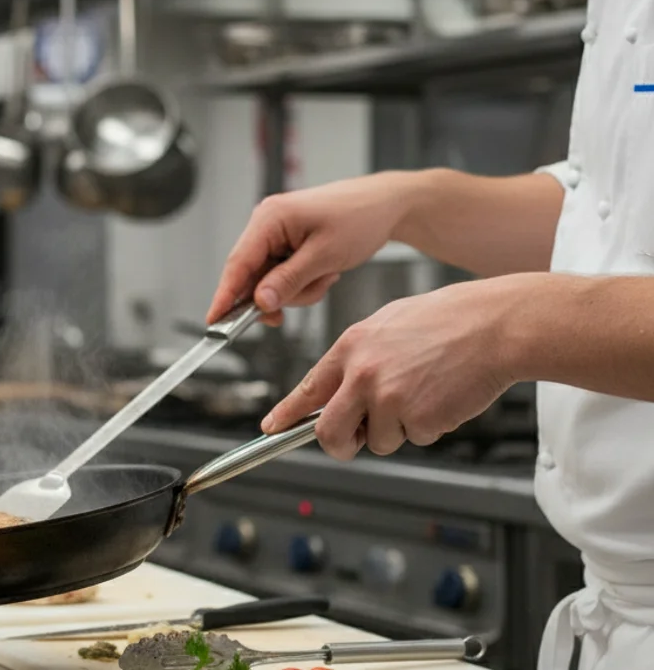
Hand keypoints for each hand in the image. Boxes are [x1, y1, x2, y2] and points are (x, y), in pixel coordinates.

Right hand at [206, 172, 423, 325]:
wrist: (387, 205)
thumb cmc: (360, 218)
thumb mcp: (325, 255)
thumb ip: (289, 280)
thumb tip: (260, 302)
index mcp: (269, 218)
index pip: (238, 264)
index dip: (225, 296)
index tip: (214, 322)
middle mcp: (266, 224)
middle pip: (253, 277)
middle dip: (281, 294)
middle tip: (311, 291)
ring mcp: (276, 235)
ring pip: (270, 282)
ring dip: (299, 290)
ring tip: (327, 275)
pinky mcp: (287, 244)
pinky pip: (283, 277)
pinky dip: (303, 284)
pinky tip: (324, 273)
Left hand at [260, 278, 523, 459]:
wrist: (496, 325)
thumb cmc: (449, 322)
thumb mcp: (388, 325)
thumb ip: (359, 358)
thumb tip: (339, 389)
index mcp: (352, 347)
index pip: (307, 389)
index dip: (287, 415)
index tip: (271, 429)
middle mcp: (363, 373)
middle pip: (329, 432)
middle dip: (339, 445)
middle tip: (353, 441)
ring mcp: (389, 398)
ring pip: (377, 440)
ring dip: (398, 429)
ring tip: (424, 392)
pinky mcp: (418, 419)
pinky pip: (414, 439)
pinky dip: (428, 427)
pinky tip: (443, 397)